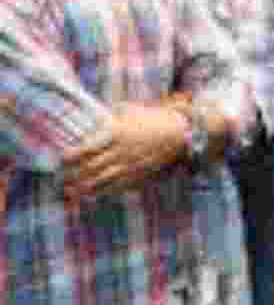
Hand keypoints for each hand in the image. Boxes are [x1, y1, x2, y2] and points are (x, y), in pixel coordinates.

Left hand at [61, 102, 187, 199]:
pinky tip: (95, 194)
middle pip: (90, 167)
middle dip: (73, 174)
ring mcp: (129, 165)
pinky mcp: (138, 175)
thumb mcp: (132, 110)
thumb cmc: (155, 119)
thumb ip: (113, 114)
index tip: (62, 159)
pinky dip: (103, 192)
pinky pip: (117, 187)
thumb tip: (98, 115)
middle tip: (63, 177)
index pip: (86, 148)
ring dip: (84, 187)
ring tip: (74, 190)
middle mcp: (120, 151)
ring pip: (100, 180)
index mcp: (116, 134)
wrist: (180, 134)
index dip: (71, 155)